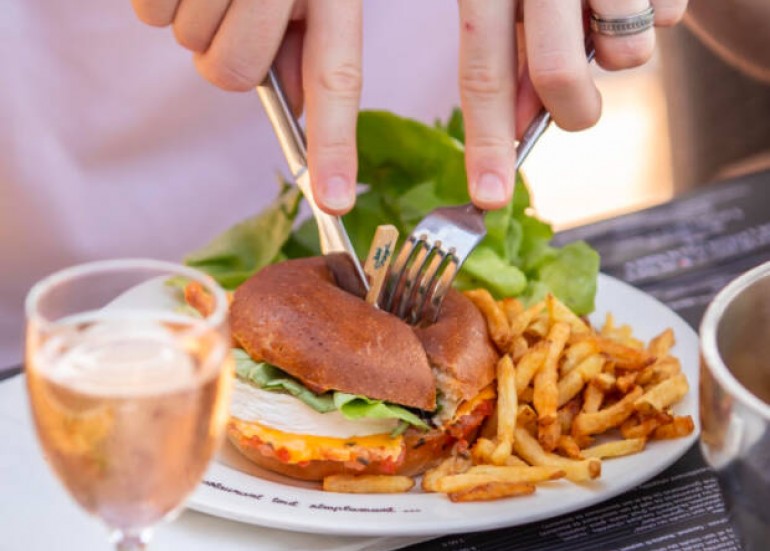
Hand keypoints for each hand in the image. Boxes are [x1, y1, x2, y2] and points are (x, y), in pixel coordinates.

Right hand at [131, 0, 362, 214]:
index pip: (335, 75)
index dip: (333, 143)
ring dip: (195, 20)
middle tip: (235, 15)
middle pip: (234, 73)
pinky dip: (160, 0)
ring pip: (191, 44)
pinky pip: (151, 15)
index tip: (332, 201)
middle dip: (229, 57)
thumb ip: (308, 42)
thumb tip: (294, 105)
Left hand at [457, 0, 687, 210]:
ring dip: (620, 52)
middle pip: (558, 75)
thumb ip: (513, 57)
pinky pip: (670, 19)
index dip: (486, 141)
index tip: (489, 197)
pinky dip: (659, 16)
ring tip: (606, 12)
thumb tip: (520, 127)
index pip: (481, 72)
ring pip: (626, 55)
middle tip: (575, 110)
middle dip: (571, 112)